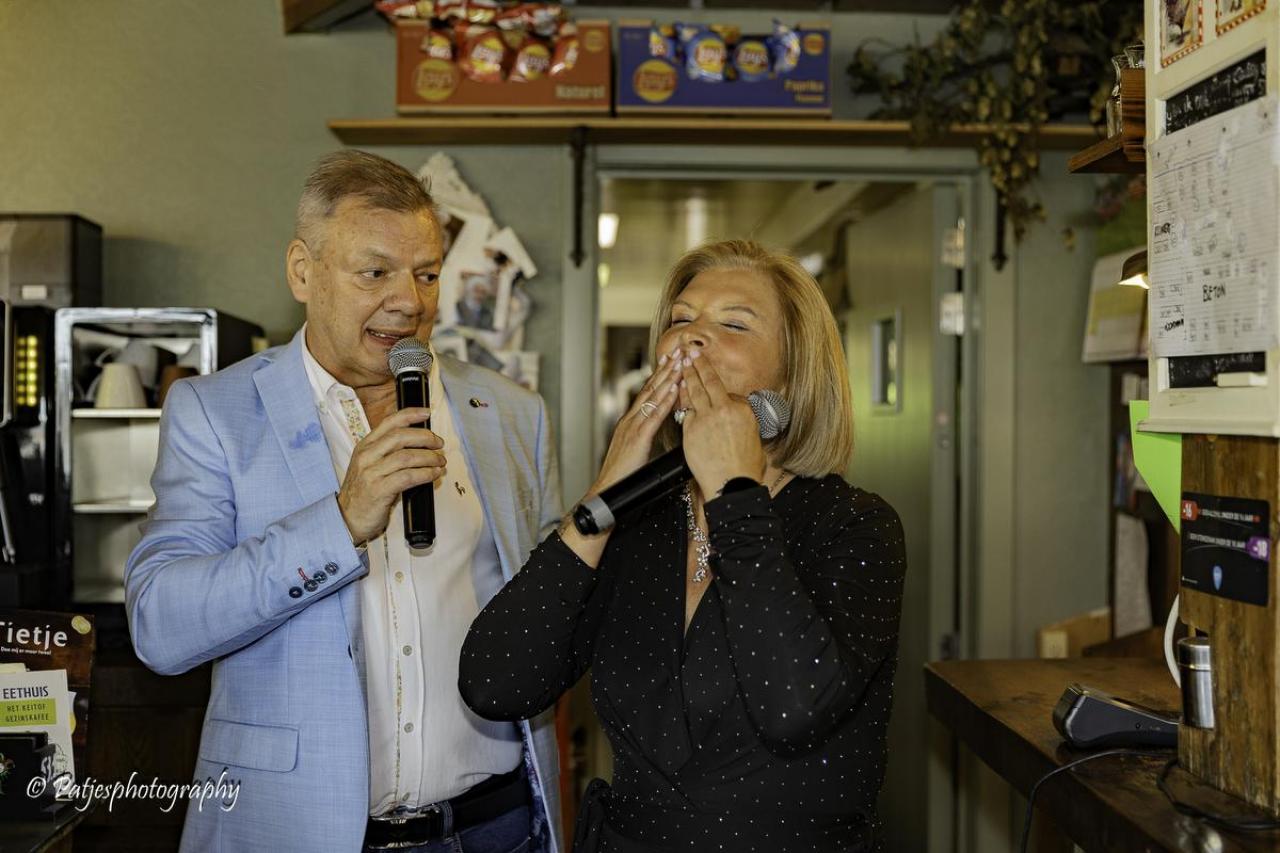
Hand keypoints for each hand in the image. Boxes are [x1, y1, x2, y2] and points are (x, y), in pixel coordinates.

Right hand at [337, 407, 444, 542]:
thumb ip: (388, 453)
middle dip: (425, 437)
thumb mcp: (370, 465)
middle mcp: (367, 456)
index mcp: (365, 446)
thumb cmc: (363, 492)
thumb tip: (419, 444)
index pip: (389, 422)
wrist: (346, 518)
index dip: (410, 414)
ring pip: (407, 456)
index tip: (426, 413)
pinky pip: (408, 477)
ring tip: (440, 461)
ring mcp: (371, 473)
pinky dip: (425, 474)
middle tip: (439, 444)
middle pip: (401, 436)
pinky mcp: (379, 490)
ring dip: (429, 457)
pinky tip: (434, 474)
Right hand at [587, 347, 683, 496]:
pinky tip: (675, 389)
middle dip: (666, 368)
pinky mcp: (638, 438)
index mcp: (631, 422)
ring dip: (669, 377)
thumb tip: (659, 428)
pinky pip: (654, 415)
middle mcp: (631, 419)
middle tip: (679, 350)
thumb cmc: (624, 476)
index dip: (660, 375)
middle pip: (651, 388)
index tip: (672, 360)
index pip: (648, 393)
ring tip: (681, 361)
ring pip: (653, 396)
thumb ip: (646, 436)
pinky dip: (665, 400)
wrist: (607, 491)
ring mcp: (633, 427)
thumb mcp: (636, 450)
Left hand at [678, 351, 766, 496]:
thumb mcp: (754, 439)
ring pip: (695, 390)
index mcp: (744, 410)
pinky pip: (684, 407)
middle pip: (710, 382)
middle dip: (699, 364)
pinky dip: (680, 395)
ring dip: (687, 373)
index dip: (714, 379)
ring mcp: (708, 417)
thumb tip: (740, 416)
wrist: (732, 485)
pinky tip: (675, 387)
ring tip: (681, 361)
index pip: (726, 391)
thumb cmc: (746, 469)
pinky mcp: (693, 428)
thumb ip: (744, 423)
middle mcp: (726, 409)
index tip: (707, 368)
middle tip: (691, 351)